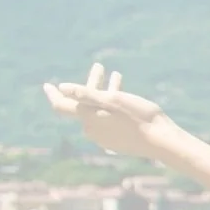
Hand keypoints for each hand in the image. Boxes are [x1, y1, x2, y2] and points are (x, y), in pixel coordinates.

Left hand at [42, 63, 184, 160]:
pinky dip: (112, 106)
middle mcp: (92, 129)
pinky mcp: (117, 141)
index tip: (48, 85)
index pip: (61, 105)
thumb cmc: (138, 117)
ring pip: (98, 110)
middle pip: (83, 104)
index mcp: (88, 117)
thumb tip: (62, 87)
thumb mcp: (113, 100)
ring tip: (116, 76)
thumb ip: (85, 94)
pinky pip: (108, 120)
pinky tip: (124, 97)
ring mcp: (104, 137)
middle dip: (90, 84)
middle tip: (99, 67)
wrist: (161, 142)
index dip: (53, 94)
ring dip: (104, 92)